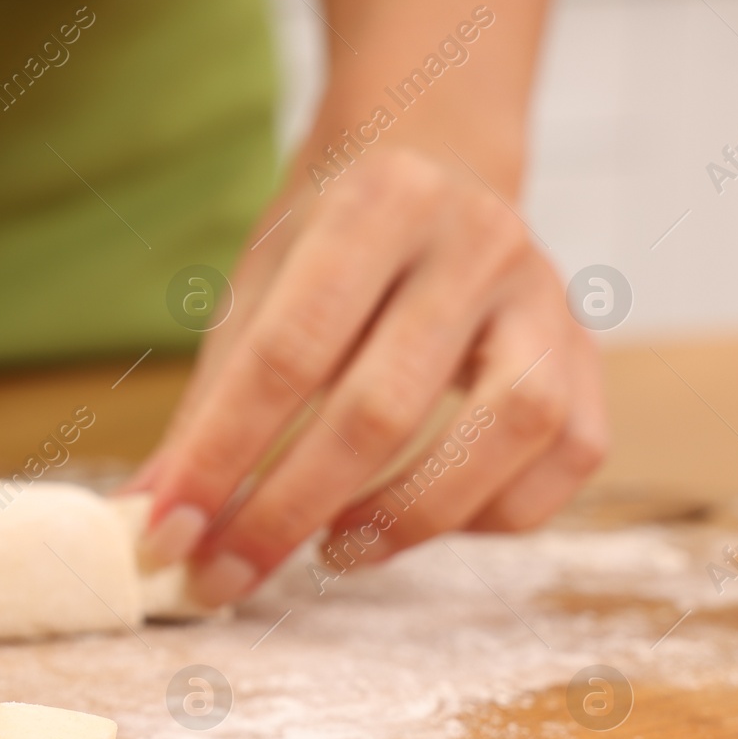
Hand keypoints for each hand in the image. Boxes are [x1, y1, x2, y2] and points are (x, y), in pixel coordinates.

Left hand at [136, 147, 607, 604]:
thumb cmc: (323, 248)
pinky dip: (494, 513)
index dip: (221, 458)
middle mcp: (473, 238)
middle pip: (382, 407)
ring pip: (504, 432)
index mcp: (374, 202)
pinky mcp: (588, 349)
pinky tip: (421, 522)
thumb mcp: (253, 295)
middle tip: (228, 574)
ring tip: (332, 550)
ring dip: (406, 517)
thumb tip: (149, 519)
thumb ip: (207, 409)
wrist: (429, 164)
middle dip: (290, 511)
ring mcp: (546, 294)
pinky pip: (569, 454)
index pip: (286, 356)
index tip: (169, 533)